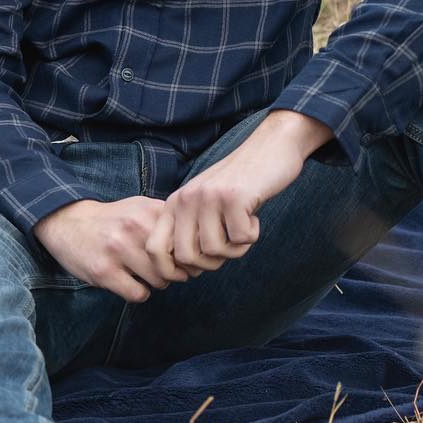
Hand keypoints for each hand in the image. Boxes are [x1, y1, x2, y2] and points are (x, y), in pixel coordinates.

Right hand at [34, 196, 190, 302]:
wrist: (67, 221)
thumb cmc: (111, 220)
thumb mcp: (139, 208)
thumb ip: (167, 222)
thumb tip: (199, 248)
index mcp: (148, 210)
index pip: (186, 242)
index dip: (189, 256)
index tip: (183, 261)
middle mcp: (135, 227)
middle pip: (176, 265)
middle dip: (174, 273)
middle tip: (165, 272)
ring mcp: (118, 249)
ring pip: (160, 281)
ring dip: (156, 284)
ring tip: (145, 275)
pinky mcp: (104, 271)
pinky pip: (138, 294)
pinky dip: (138, 293)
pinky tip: (130, 282)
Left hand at [155, 111, 333, 273]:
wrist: (268, 148)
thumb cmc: (236, 185)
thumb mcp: (204, 204)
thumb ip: (190, 230)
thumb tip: (184, 271)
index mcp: (174, 203)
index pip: (154, 248)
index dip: (170, 270)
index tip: (193, 273)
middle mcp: (186, 199)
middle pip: (186, 258)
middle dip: (210, 264)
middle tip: (228, 246)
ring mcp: (208, 197)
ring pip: (214, 251)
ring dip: (235, 250)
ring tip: (243, 229)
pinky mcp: (233, 197)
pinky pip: (240, 240)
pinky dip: (252, 236)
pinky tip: (254, 217)